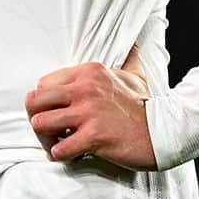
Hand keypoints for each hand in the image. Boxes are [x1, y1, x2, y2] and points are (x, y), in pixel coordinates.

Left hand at [25, 58, 156, 170]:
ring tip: (58, 145)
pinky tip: (71, 155)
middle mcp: (85, 88)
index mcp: (88, 72)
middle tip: (51, 132)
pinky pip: (59, 149)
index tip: (56, 114)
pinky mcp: (94, 136)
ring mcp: (88, 112)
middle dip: (37, 119)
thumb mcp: (136, 75)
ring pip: (40, 123)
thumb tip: (134, 43)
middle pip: (34, 101)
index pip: (43, 84)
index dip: (44, 103)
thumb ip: (129, 58)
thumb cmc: (146, 106)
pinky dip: (60, 155)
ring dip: (46, 139)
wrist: (164, 131)